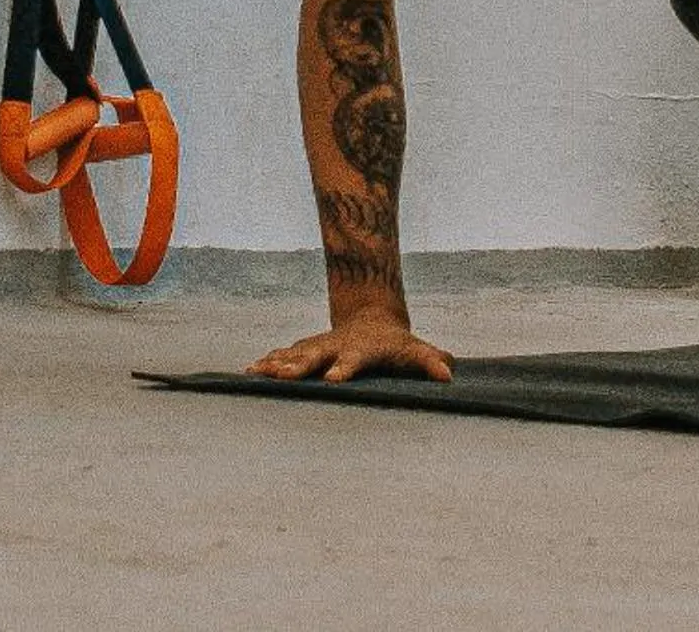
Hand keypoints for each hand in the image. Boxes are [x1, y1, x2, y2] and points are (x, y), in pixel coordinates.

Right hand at [247, 308, 454, 384]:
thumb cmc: (395, 344)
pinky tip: (250, 371)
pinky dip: (268, 362)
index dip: (344, 369)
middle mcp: (335, 347)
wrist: (371, 318)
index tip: (333, 380)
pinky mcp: (306, 350)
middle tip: (283, 375)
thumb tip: (449, 373)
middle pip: (316, 356)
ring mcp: (319, 347)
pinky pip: (285, 355)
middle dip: (299, 366)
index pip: (353, 361)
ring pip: (294, 354)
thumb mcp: (413, 350)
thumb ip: (429, 361)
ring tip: (256, 371)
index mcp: (360, 351)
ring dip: (276, 363)